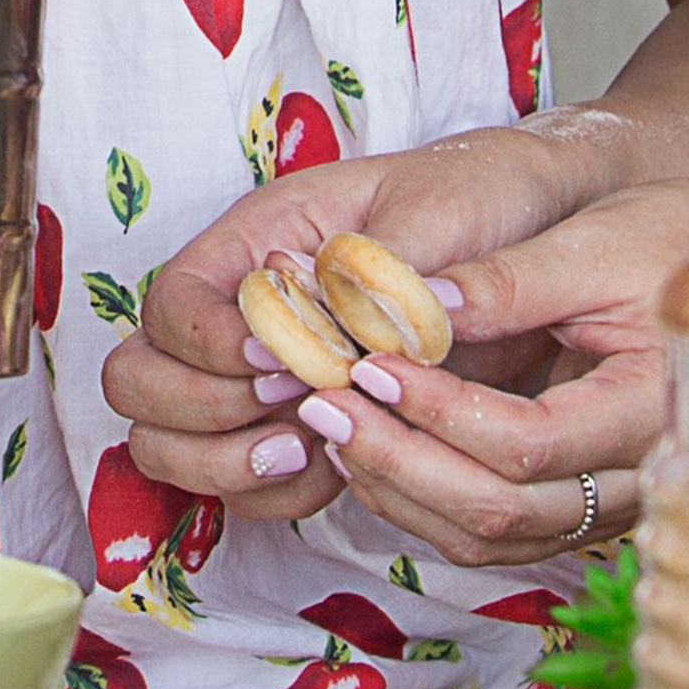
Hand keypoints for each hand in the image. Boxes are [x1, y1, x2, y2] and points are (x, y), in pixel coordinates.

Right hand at [99, 121, 633, 524]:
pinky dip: (271, 493)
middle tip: (292, 415)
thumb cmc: (491, 196)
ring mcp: (265, 371)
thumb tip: (337, 332)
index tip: (285, 365)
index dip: (209, 348)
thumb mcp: (448, 210)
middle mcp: (246, 306)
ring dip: (226, 465)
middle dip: (197, 414)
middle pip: (140, 378)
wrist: (548, 223)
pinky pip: (242, 481)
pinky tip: (336, 472)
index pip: (172, 303)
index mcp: (262, 235)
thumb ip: (385, 270)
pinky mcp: (302, 424)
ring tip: (312, 454)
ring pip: (171, 440)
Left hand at [272, 179, 688, 564]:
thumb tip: (413, 301)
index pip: (524, 446)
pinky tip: (379, 444)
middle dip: (399, 460)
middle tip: (323, 403)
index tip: (372, 362)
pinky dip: (427, 497)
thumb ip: (512, 279)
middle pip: (499, 512)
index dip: (437, 412)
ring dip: (402, 488)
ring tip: (333, 423)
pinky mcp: (585, 498)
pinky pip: (498, 528)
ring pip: (491, 537)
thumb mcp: (602, 241)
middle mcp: (634, 481)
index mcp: (649, 415)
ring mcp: (610, 502)